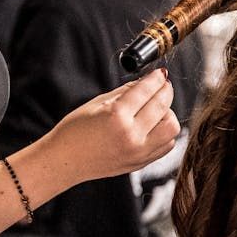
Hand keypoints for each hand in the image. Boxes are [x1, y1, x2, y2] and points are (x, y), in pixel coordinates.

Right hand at [46, 68, 179, 181]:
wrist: (65, 161)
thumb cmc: (75, 131)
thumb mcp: (97, 103)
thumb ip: (125, 91)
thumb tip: (147, 81)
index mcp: (116, 116)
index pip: (146, 90)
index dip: (156, 78)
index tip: (160, 73)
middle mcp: (131, 135)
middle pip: (163, 106)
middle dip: (165, 90)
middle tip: (162, 86)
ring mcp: (138, 152)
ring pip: (171, 127)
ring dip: (167, 114)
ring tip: (156, 110)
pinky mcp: (140, 163)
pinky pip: (166, 145)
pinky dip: (164, 133)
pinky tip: (153, 127)